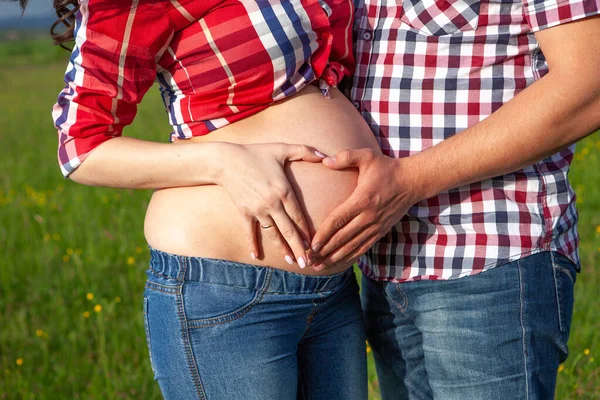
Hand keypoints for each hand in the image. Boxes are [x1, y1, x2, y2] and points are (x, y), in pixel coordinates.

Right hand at [217, 142, 325, 266]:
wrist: (225, 161)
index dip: (307, 232)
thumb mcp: (281, 149)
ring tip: (291, 261)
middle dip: (298, 248)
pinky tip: (255, 257)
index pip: (299, 216)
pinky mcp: (244, 212)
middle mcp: (272, 204)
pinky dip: (252, 244)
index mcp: (284, 190)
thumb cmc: (255, 153)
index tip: (315, 244)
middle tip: (307, 263)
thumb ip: (305, 151)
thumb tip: (326, 154)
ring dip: (282, 249)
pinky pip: (250, 232)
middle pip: (289, 230)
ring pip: (273, 234)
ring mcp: (257, 210)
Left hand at [308, 149, 422, 270]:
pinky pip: (363, 247)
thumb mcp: (367, 156)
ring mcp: (375, 226)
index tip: (312, 245)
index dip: (324, 234)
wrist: (412, 181)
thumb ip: (346, 157)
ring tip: (319, 266)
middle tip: (308, 259)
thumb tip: (325, 161)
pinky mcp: (380, 231)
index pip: (338, 220)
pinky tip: (338, 262)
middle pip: (342, 238)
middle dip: (324, 251)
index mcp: (362, 200)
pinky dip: (350, 256)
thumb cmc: (386, 168)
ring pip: (352, 246)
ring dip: (334, 257)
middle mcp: (368, 217)